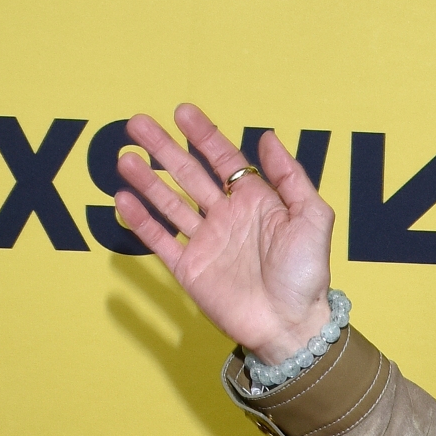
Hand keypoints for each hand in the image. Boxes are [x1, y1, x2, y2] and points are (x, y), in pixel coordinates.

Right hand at [113, 104, 334, 364]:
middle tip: (137, 122)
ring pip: (169, 202)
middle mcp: (228, 216)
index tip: (182, 112)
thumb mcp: (312, 217)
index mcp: (257, 201)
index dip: (204, 135)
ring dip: (147, 179)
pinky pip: (160, 239)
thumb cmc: (307, 273)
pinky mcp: (189, 267)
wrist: (291, 323)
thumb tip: (267, 137)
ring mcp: (206, 241)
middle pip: (189, 174)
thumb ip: (290, 177)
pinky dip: (141, 220)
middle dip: (164, 148)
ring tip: (125, 157)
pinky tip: (123, 198)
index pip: (224, 159)